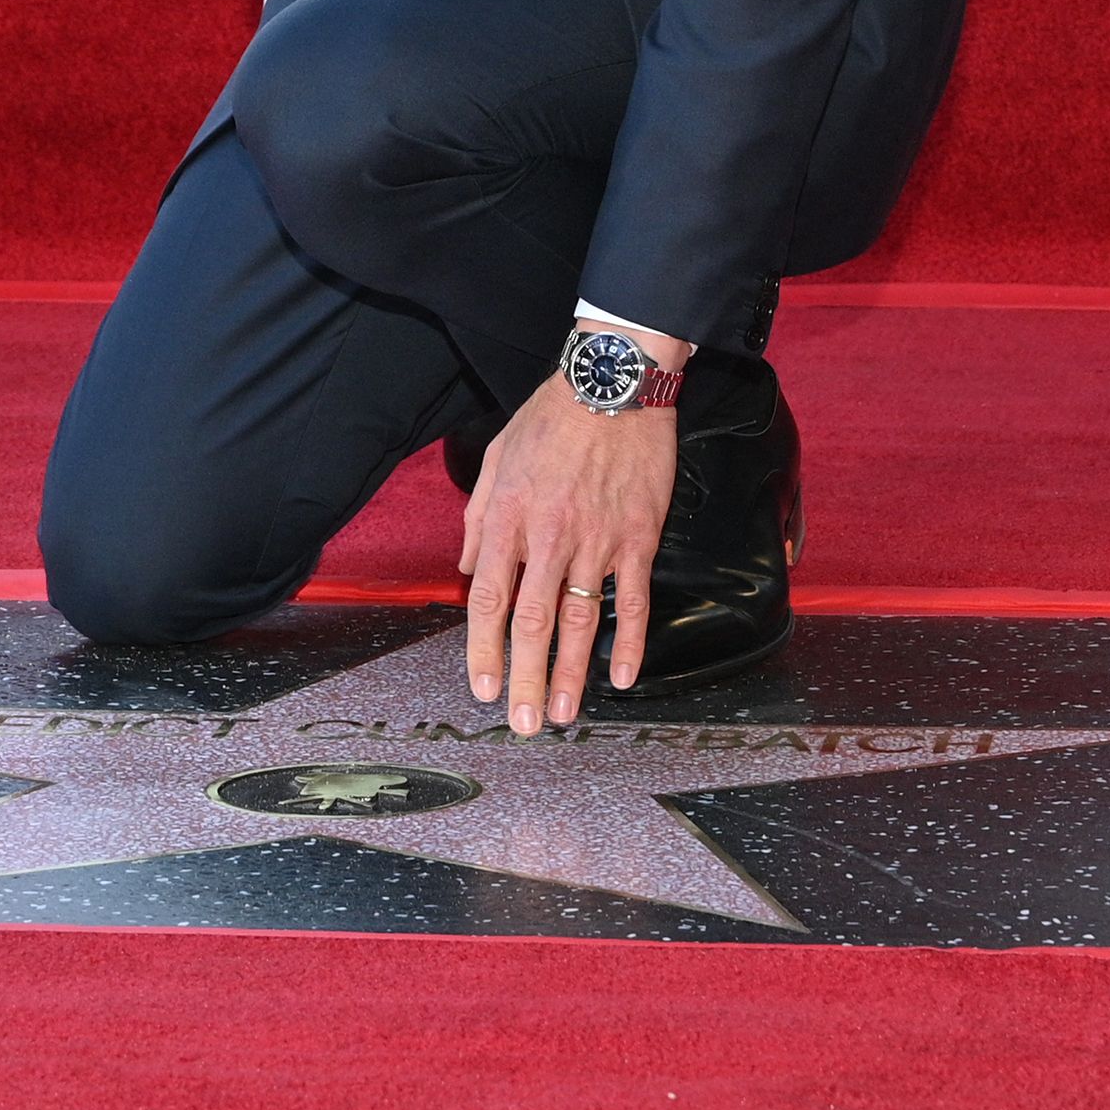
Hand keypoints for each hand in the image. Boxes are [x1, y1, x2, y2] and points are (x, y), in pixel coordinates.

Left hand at [458, 368, 676, 734]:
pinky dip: (629, 642)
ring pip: (580, 622)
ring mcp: (597, 541)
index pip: (490, 599)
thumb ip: (480, 518)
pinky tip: (624, 676)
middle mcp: (550, 537)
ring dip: (570, 674)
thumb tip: (471, 570)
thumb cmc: (552, 417)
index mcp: (509, 518)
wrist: (613, 385)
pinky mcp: (637, 538)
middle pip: (532, 623)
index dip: (485, 649)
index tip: (484, 687)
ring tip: (561, 714)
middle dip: (525, 679)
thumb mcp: (498, 457)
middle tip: (522, 723)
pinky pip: (633, 600)